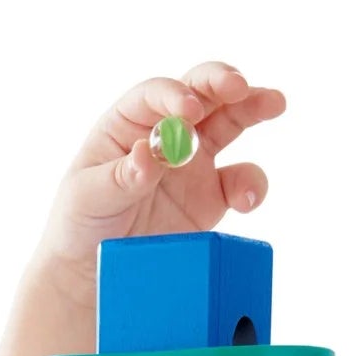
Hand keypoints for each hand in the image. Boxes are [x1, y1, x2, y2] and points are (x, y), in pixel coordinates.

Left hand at [35, 66, 286, 303]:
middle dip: (223, 82)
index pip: (155, 95)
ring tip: (274, 105)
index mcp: (128, 123)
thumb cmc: (79, 223)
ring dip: (254, 108)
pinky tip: (248, 199)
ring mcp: (192, 161)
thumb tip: (149, 154)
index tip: (188, 111)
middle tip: (241, 87)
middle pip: (201, 92)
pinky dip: (251, 184)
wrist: (91, 273)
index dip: (174, 96)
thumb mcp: (85, 199)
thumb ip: (118, 177)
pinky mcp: (211, 196)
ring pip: (230, 121)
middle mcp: (166, 133)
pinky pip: (239, 181)